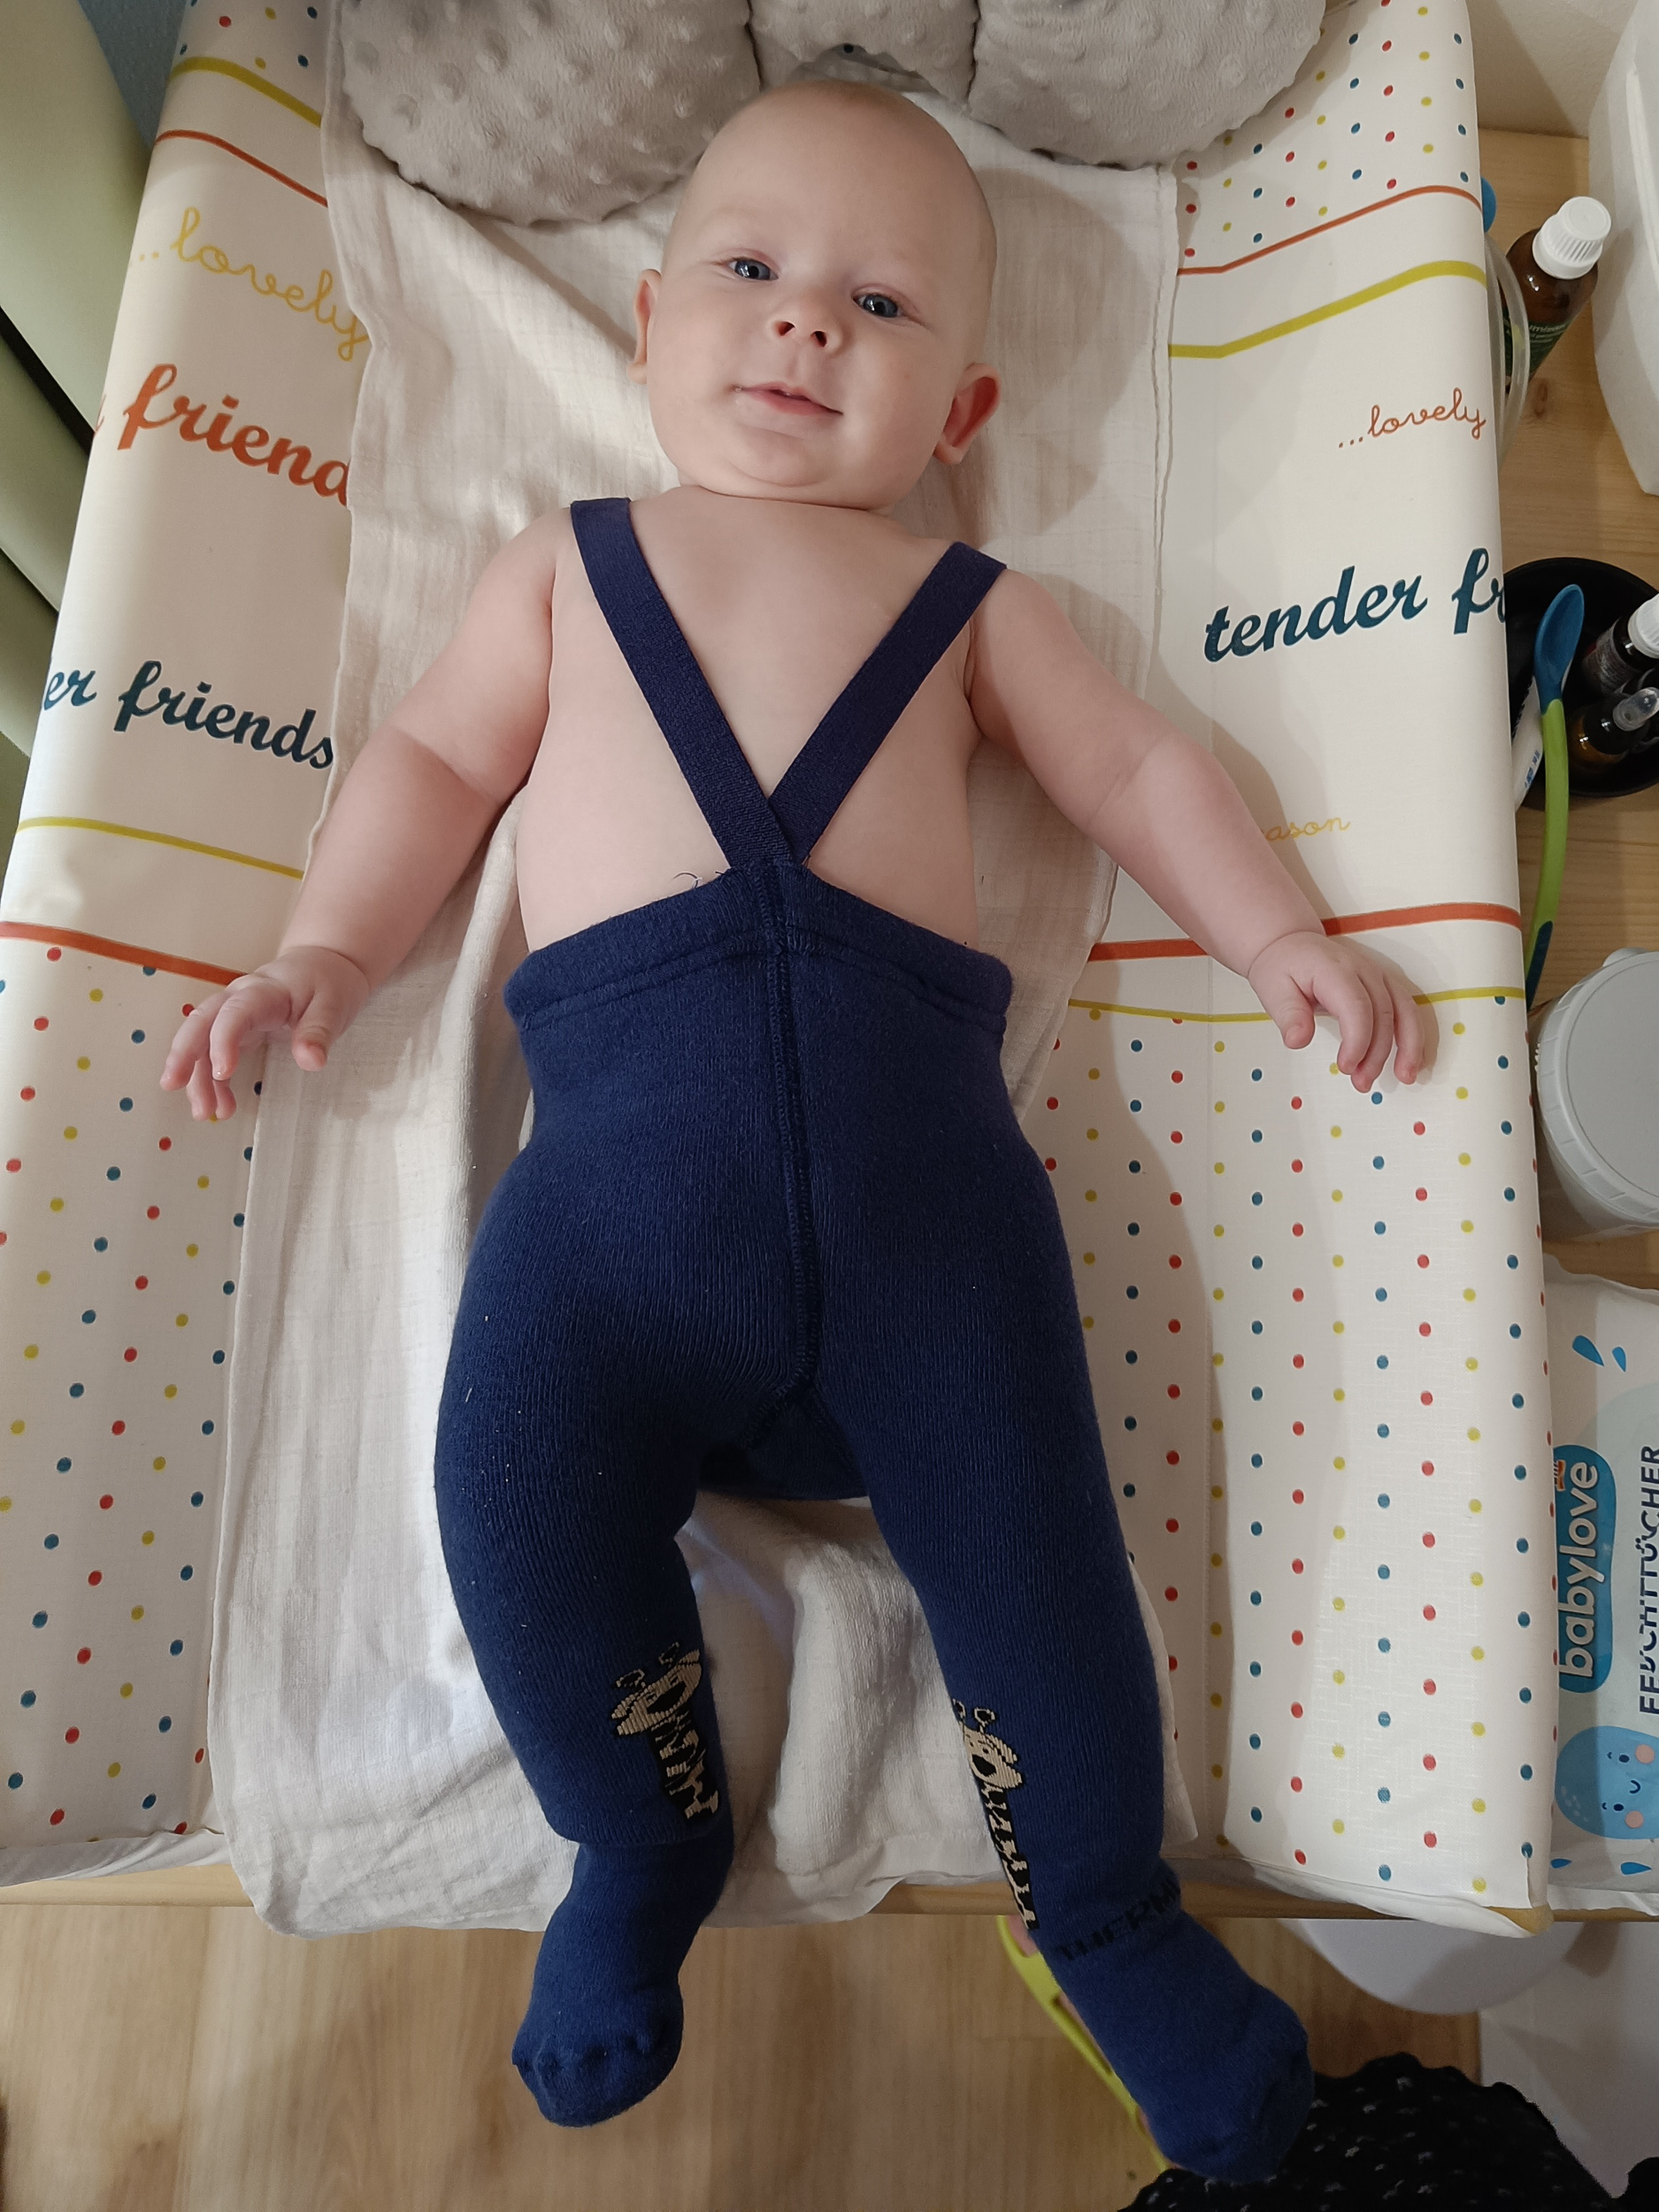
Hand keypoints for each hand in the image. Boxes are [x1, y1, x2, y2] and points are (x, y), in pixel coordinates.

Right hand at [158, 945, 372, 1120]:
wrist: (321, 965)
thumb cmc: (327, 983)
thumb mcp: (334, 1005)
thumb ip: (320, 1031)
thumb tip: (311, 1061)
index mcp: (264, 991)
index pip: (236, 1012)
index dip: (224, 1040)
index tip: (222, 1071)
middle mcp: (240, 999)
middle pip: (201, 1021)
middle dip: (184, 1053)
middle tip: (172, 1084)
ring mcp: (233, 1014)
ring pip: (201, 1041)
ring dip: (197, 1077)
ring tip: (205, 1112)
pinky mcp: (235, 1029)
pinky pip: (213, 1054)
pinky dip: (212, 1081)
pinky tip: (219, 1106)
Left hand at [1246, 931, 1424, 1088]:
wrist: (1290, 944)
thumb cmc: (1281, 967)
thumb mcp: (1272, 989)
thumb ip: (1288, 1015)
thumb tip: (1298, 1041)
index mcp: (1335, 970)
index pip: (1357, 1007)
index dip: (1358, 1041)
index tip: (1346, 1067)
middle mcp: (1363, 970)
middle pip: (1383, 1013)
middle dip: (1377, 1053)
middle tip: (1361, 1083)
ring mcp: (1378, 976)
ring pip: (1404, 1011)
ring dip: (1408, 1046)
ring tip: (1404, 1078)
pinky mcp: (1384, 984)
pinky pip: (1407, 1009)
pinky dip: (1413, 1036)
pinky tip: (1411, 1061)